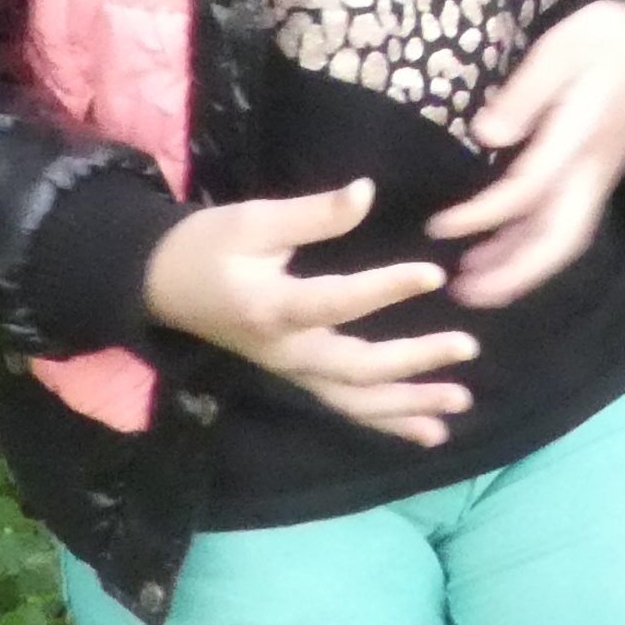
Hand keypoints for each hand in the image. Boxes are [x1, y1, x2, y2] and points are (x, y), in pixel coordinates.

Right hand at [141, 182, 478, 445]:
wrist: (157, 284)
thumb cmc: (205, 246)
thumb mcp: (252, 221)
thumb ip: (313, 214)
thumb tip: (366, 192)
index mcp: (271, 308)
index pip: (337, 302)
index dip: (386, 289)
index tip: (435, 274)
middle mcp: (284, 351)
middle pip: (355, 368)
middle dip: (413, 363)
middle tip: (467, 346)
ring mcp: (290, 370)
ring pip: (354, 400)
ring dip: (408, 405)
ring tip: (461, 404)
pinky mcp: (296, 375)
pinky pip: (345, 406)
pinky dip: (388, 421)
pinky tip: (429, 432)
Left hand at [432, 0, 624, 309]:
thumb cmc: (605, 37)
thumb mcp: (561, 49)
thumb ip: (525, 93)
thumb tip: (485, 135)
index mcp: (583, 137)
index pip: (531, 189)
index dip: (484, 214)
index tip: (439, 225)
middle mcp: (593, 171)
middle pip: (560, 238)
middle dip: (514, 272)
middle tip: (463, 291)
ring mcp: (597, 179)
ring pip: (563, 239)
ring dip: (519, 269)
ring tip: (471, 285)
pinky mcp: (594, 179)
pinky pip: (564, 226)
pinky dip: (531, 249)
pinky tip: (498, 254)